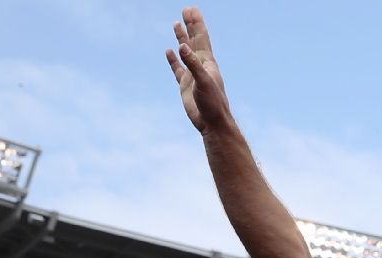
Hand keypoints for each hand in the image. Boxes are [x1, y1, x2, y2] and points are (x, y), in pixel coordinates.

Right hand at [165, 7, 231, 133]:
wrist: (212, 122)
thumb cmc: (212, 103)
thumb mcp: (203, 81)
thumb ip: (192, 64)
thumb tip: (182, 46)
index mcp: (207, 62)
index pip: (201, 38)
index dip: (196, 23)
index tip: (191, 10)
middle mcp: (200, 66)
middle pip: (194, 40)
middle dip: (190, 25)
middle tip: (186, 10)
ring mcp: (192, 75)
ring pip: (185, 52)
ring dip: (181, 38)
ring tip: (176, 24)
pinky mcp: (185, 85)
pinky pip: (177, 68)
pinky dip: (173, 59)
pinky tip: (169, 51)